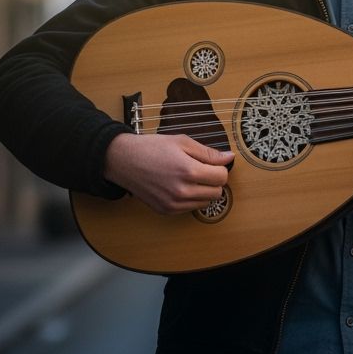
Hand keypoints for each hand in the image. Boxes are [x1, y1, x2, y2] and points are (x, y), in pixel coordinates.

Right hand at [104, 132, 234, 214]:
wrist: (123, 161)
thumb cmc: (152, 148)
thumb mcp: (182, 142)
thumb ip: (208, 152)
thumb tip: (229, 157)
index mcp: (188, 171)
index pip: (222, 177)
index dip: (219, 168)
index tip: (211, 162)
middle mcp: (182, 192)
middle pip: (216, 193)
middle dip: (213, 180)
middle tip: (200, 169)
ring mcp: (173, 204)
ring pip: (205, 203)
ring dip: (203, 191)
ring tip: (188, 177)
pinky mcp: (166, 211)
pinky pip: (190, 208)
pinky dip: (191, 198)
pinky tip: (179, 186)